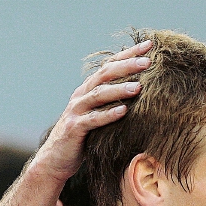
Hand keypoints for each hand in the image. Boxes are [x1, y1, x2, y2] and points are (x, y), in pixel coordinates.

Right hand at [31, 40, 151, 183]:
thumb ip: (112, 103)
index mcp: (88, 89)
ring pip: (99, 94)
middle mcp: (81, 95)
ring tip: (138, 86)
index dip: (129, 53)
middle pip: (105, 74)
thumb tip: (142, 93)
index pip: (110, 65)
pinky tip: (123, 111)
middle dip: (127, 66)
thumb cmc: (82, 138)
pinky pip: (93, 120)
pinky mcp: (74, 129)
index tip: (150, 45)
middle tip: (148, 61)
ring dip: (119, 89)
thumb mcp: (98, 116)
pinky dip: (108, 114)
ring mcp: (76, 111)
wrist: (55, 160)